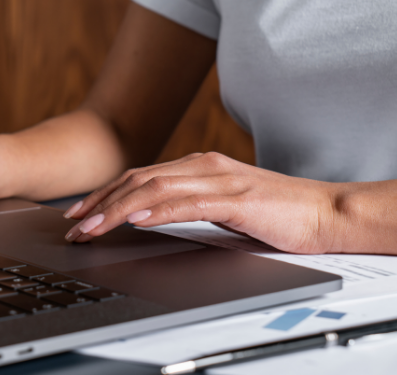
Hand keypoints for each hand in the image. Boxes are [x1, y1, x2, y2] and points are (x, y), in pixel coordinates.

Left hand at [63, 152, 339, 253]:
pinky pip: (188, 203)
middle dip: (99, 203)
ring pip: (154, 190)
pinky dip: (157, 210)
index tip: (80, 213)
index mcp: (198, 167)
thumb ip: (188, 205)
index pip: (139, 177)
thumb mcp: (221, 206)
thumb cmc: (275, 213)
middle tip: (73, 225)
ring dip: (117, 210)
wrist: (323, 212)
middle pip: (137, 180)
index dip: (104, 194)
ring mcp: (219, 180)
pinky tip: (135, 220)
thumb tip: (150, 217)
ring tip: (91, 228)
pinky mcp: (236, 198)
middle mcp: (203, 167)